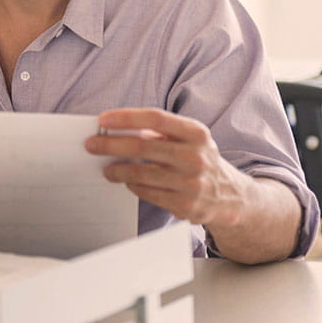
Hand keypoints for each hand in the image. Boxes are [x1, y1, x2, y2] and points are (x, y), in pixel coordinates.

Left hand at [84, 108, 248, 226]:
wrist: (230, 196)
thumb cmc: (199, 159)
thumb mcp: (190, 138)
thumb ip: (160, 130)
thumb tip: (119, 127)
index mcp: (196, 133)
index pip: (155, 118)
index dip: (126, 117)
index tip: (103, 119)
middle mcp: (195, 157)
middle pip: (142, 146)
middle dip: (110, 145)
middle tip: (92, 145)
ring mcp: (190, 183)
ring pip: (140, 173)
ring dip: (116, 170)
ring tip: (106, 168)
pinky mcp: (185, 205)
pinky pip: (146, 192)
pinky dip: (132, 185)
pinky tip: (127, 181)